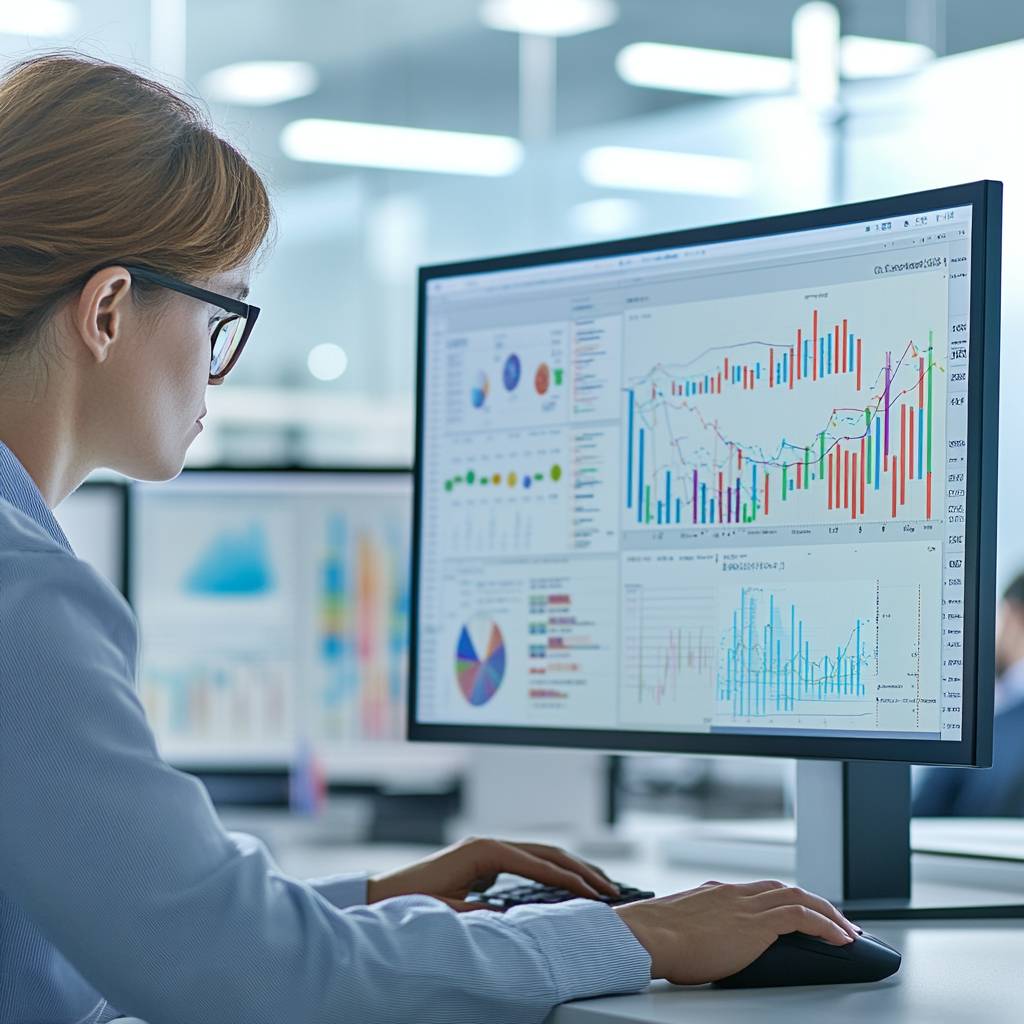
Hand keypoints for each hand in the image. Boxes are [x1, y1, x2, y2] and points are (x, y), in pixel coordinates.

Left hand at [365, 836, 620, 910]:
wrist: (381, 895)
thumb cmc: (409, 901)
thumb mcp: (447, 911)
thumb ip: (481, 914)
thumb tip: (517, 919)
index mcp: (484, 851)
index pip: (539, 863)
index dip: (570, 880)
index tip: (596, 894)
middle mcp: (488, 845)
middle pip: (546, 852)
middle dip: (580, 868)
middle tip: (611, 887)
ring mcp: (486, 850)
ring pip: (539, 855)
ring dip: (570, 868)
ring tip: (598, 884)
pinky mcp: (483, 861)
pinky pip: (527, 863)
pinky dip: (551, 872)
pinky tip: (564, 886)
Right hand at [614, 879, 861, 985]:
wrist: (648, 936)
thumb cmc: (653, 939)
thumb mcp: (679, 928)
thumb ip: (695, 928)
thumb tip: (694, 945)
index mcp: (716, 893)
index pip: (760, 890)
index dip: (785, 900)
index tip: (799, 911)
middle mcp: (735, 894)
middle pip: (785, 889)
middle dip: (814, 904)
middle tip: (835, 921)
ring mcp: (746, 905)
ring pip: (799, 898)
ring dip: (828, 913)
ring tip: (848, 932)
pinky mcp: (756, 924)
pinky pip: (803, 917)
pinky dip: (826, 925)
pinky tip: (842, 939)